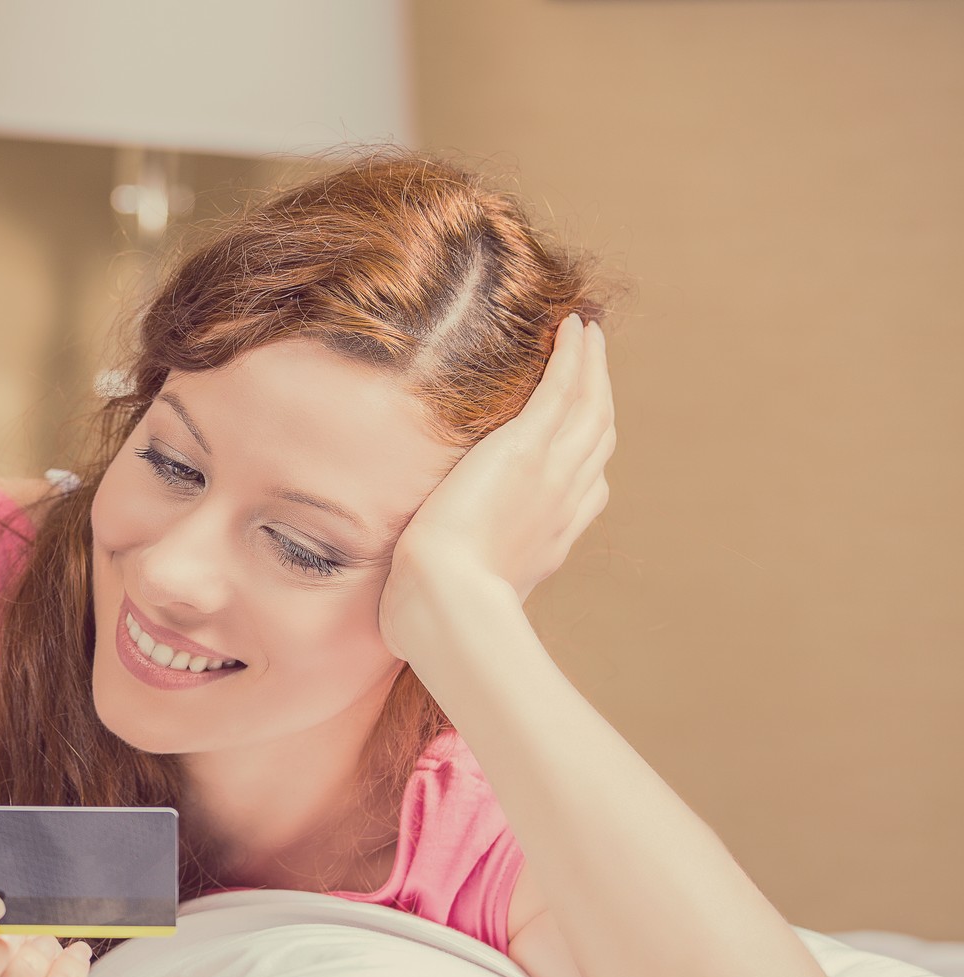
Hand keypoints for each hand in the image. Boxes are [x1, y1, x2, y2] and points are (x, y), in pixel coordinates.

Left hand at [378, 313, 615, 660]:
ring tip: (588, 332)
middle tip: (594, 362)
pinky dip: (575, 355)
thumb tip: (413, 614)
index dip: (589, 454)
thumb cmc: (437, 614)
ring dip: (593, 365)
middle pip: (597, 438)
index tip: (581, 431)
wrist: (444, 603)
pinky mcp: (528, 447)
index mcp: (552, 537)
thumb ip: (450, 589)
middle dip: (599, 397)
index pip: (587, 488)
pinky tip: (575, 326)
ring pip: (590, 406)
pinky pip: (564, 388)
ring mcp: (553, 472)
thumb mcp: (455, 600)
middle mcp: (565, 501)